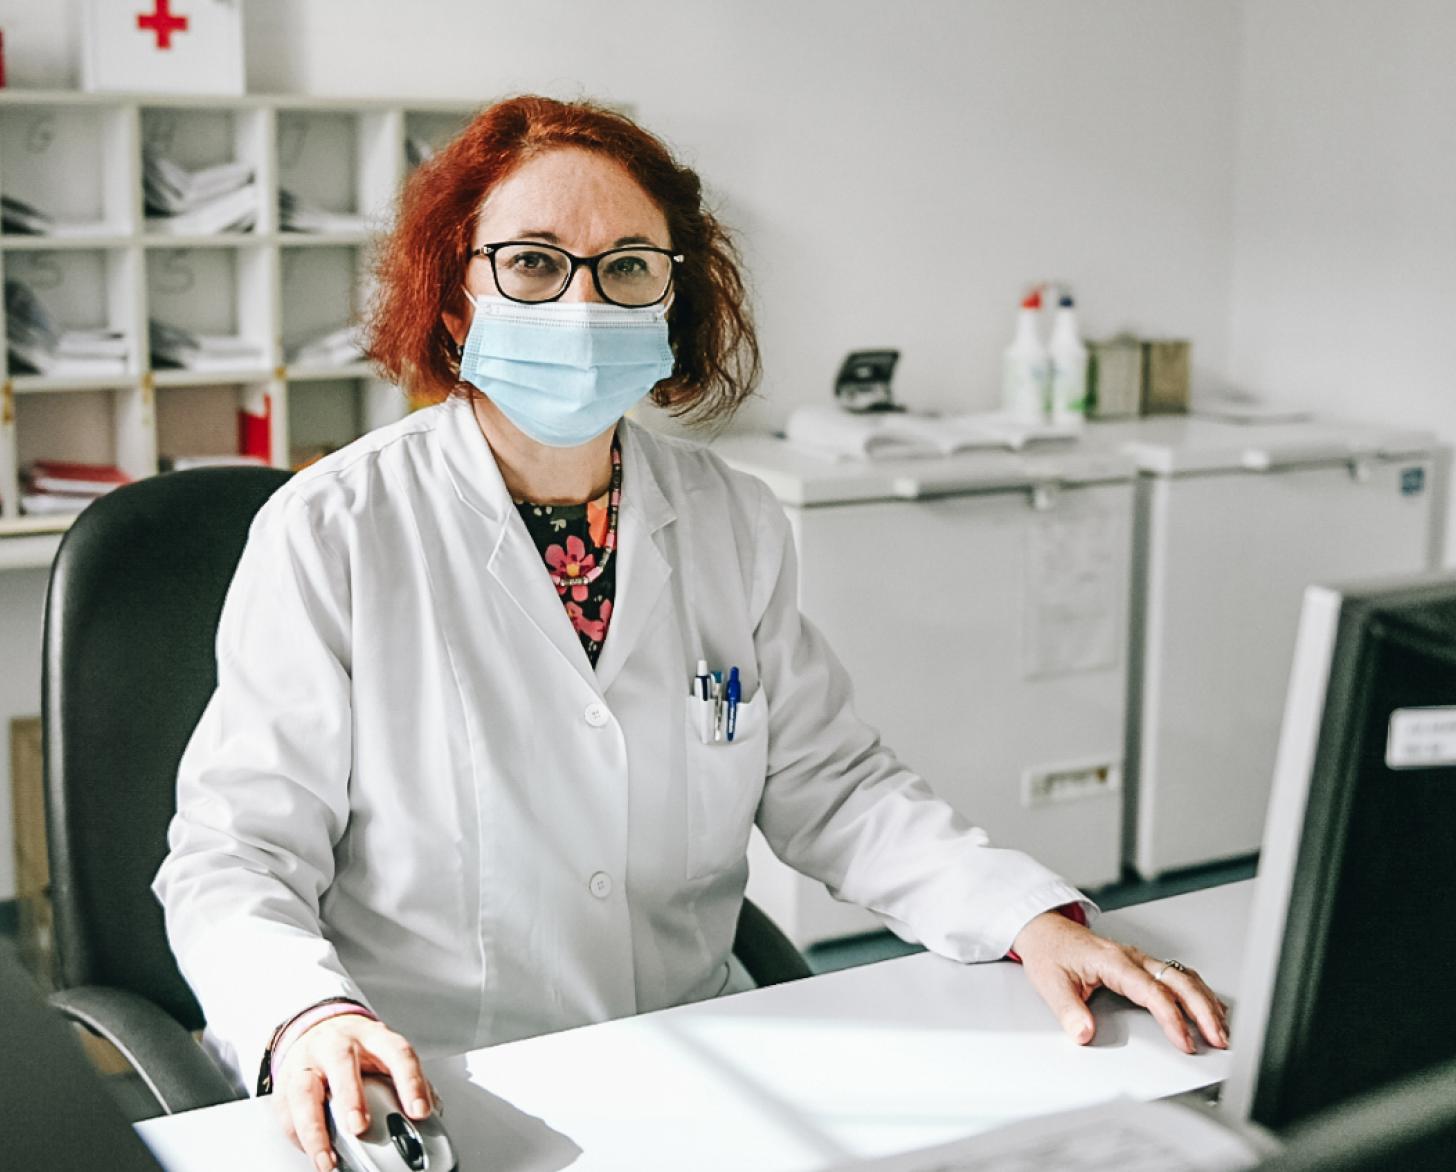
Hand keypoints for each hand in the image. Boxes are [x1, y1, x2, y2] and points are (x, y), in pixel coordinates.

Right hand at [273, 1014, 434, 1171]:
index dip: (410, 1082)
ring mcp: (308, 1061)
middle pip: (343, 1063)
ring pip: (305, 1090)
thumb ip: (407, 1081)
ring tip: (328, 1158)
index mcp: (373, 1037)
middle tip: (360, 1126)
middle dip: (351, 1096)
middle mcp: (338, 1044)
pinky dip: (298, 1137)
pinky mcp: (285, 1082)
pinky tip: (313, 1153)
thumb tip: (432, 1111)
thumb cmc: (358, 1048)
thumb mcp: (386, 1054)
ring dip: (315, 1128)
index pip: (397, 1053)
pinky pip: (286, 1110)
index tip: (420, 1111)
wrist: (318, 1029)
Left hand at [1009, 910, 1228, 1053]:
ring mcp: (1140, 959)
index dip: (1172, 1019)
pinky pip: (1178, 975)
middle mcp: (1132, 958)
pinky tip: (1210, 1006)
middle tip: (1218, 1040)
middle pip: (1179, 982)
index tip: (1184, 1042)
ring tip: (1222, 1030)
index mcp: (1114, 962)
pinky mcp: (1142, 964)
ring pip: (1184, 977)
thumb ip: (1068, 1011)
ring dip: (1206, 1002)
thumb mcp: (1051, 984)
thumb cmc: (1051, 953)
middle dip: (1203, 1011)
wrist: (1046, 930)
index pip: (1153, 992)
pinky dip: (1199, 991)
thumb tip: (1084, 1034)